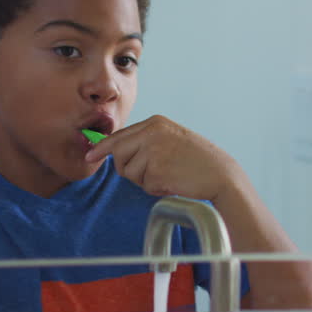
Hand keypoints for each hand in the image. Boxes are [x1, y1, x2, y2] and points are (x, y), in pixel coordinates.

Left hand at [85, 115, 245, 201]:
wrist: (221, 175)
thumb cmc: (197, 161)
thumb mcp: (171, 139)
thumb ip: (145, 141)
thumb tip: (117, 152)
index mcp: (155, 123)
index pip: (119, 135)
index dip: (102, 148)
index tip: (91, 155)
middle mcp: (152, 133)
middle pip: (118, 154)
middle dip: (128, 168)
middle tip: (153, 172)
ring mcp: (154, 151)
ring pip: (130, 173)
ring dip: (146, 180)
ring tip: (169, 174)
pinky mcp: (157, 170)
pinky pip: (144, 185)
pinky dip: (157, 188)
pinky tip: (174, 181)